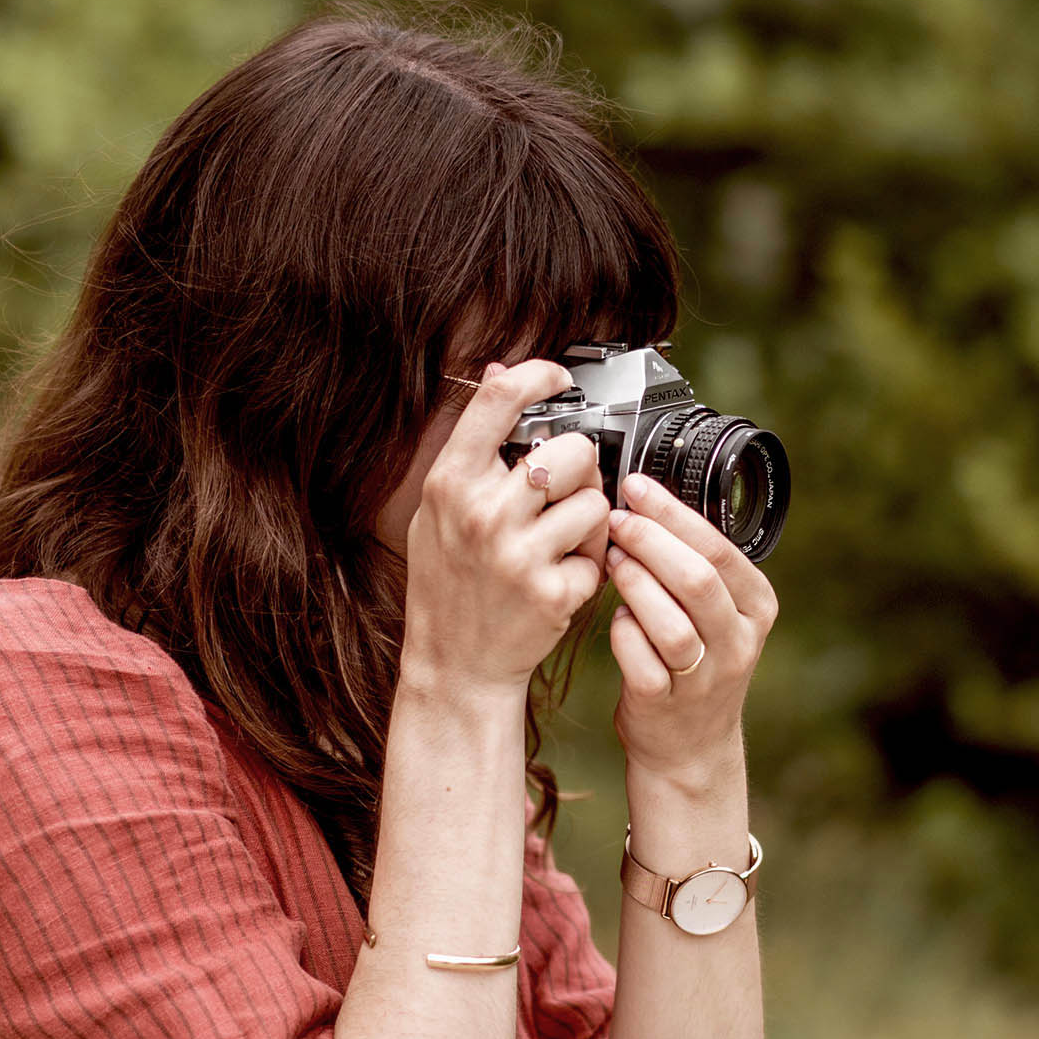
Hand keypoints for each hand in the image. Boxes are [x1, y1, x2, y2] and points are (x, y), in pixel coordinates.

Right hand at [402, 361, 610, 695]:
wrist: (456, 665)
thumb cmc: (448, 584)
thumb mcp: (438, 510)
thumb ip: (470, 447)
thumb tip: (498, 374)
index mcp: (450, 484)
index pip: (499, 399)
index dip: (539, 375)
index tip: (558, 377)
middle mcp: (482, 514)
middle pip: (571, 449)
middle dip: (578, 468)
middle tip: (563, 493)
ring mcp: (518, 555)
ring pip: (595, 500)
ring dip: (590, 518)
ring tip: (562, 540)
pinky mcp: (552, 591)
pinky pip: (600, 551)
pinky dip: (590, 563)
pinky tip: (561, 575)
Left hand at [605, 472, 778, 780]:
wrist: (689, 745)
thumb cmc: (692, 659)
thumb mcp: (714, 611)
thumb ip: (694, 564)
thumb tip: (644, 499)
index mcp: (756, 605)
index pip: (718, 549)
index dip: (672, 514)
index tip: (635, 486)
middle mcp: (738, 641)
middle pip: (697, 580)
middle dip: (650, 541)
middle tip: (616, 519)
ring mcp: (704, 678)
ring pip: (672, 624)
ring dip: (635, 586)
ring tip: (611, 561)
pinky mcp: (666, 704)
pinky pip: (642, 663)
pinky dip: (624, 635)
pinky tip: (615, 618)